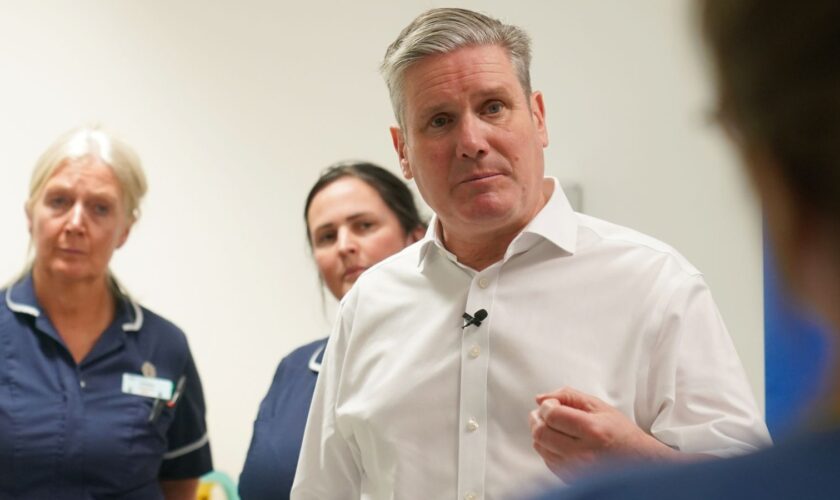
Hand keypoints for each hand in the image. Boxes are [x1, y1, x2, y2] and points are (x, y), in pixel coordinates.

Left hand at [529, 386, 678, 480]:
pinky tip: (557, 440)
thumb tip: (540, 398)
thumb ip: (569, 396)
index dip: (546, 406)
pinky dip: (546, 447)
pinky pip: (546, 460)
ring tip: (550, 424)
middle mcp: (583, 453)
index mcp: (593, 430)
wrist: (639, 462)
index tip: (551, 404)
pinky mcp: (570, 479)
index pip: (552, 416)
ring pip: (541, 446)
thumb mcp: (599, 406)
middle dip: (537, 418)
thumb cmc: (620, 432)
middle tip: (544, 412)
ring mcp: (576, 469)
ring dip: (540, 432)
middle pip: (542, 433)